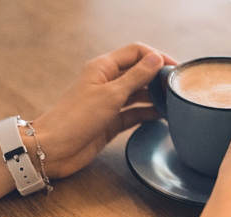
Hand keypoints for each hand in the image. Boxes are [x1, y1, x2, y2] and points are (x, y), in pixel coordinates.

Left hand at [27, 43, 176, 177]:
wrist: (52, 149)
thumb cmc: (76, 118)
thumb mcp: (110, 95)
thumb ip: (135, 77)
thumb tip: (155, 58)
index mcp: (103, 68)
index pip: (136, 52)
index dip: (157, 56)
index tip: (175, 68)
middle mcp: (107, 82)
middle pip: (139, 73)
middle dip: (158, 78)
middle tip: (178, 88)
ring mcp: (109, 103)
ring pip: (138, 95)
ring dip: (155, 97)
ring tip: (175, 104)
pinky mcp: (110, 122)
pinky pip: (134, 114)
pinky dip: (147, 114)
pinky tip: (162, 117)